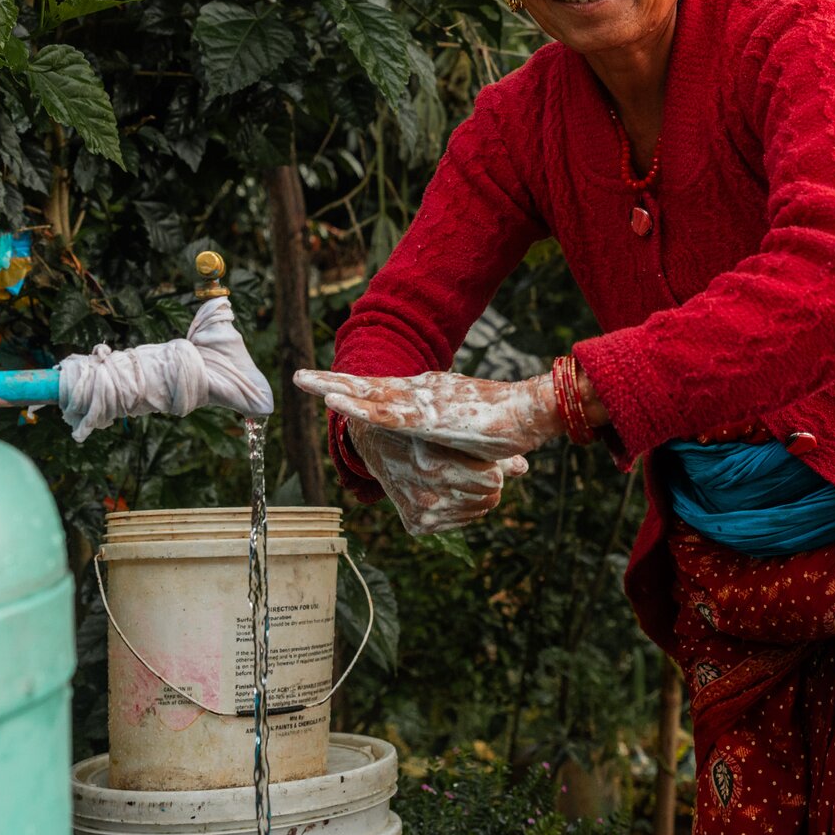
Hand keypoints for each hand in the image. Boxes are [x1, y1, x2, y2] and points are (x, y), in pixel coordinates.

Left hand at [293, 369, 565, 461]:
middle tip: (301, 378)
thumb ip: (467, 444)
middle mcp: (422, 391)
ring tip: (305, 382)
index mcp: (431, 396)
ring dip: (336, 388)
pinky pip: (386, 412)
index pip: (385, 391)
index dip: (355, 388)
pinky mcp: (429, 415)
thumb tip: (471, 456)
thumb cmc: (513, 424)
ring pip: (370, 393)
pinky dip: (359, 406)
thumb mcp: (479, 438)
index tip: (328, 387)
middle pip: (368, 385)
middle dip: (333, 382)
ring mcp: (423, 401)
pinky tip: (336, 401)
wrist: (534, 411)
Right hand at [345, 419, 524, 535]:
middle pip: (488, 499)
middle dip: (488, 484)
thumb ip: (488, 447)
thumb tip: (523, 467)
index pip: (492, 483)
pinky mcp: (416, 525)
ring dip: (475, 496)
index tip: (484, 459)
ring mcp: (420, 511)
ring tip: (456, 475)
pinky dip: (459, 507)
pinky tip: (443, 489)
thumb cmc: (422, 426)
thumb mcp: (451, 426)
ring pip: (477, 511)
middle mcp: (425, 491)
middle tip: (473, 468)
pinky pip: (460, 521)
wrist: (375, 440)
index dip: (493, 470)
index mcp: (434, 462)